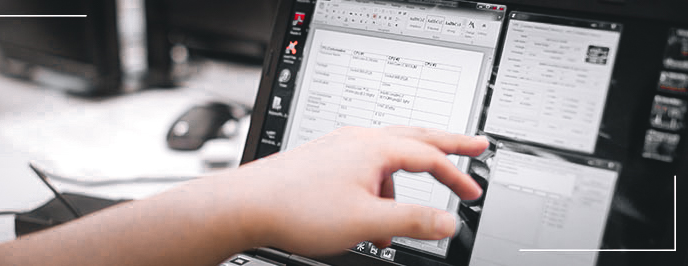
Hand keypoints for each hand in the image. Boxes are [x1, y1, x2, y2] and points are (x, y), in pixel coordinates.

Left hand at [232, 126, 488, 255]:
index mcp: (373, 148)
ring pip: (387, 157)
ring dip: (403, 186)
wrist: (248, 205)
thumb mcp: (366, 220)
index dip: (456, 174)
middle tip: (474, 146)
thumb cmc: (298, 207)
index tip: (472, 190)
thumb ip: (412, 220)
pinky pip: (364, 169)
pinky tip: (369, 221)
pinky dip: (378, 191)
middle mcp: (358, 140)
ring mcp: (340, 147)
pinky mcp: (325, 159)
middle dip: (447, 145)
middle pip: (414, 137)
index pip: (428, 155)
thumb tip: (447, 221)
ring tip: (403, 220)